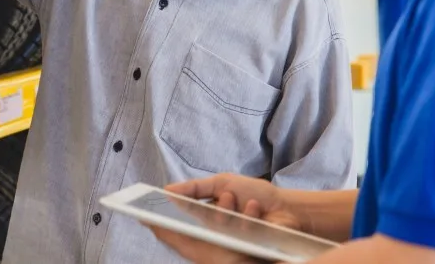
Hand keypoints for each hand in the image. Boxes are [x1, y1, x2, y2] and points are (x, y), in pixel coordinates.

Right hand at [150, 174, 302, 263]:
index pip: (179, 225)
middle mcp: (214, 235)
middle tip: (200, 204)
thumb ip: (195, 187)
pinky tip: (253, 208)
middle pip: (190, 236)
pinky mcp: (245, 250)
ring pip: (215, 231)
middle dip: (190, 219)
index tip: (147, 215)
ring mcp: (229, 244)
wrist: (287, 208)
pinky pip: (237, 235)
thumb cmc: (254, 195)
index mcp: (206, 219)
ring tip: (233, 199)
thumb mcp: (222, 182)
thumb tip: (166, 190)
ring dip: (226, 211)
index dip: (163, 223)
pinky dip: (245, 216)